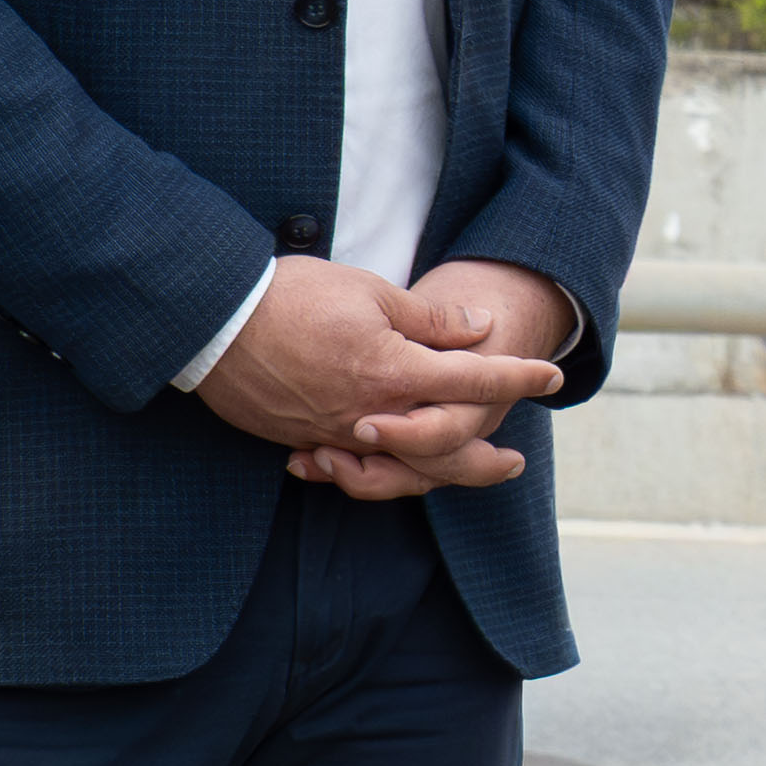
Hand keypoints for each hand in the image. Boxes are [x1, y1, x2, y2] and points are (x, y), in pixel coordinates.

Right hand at [193, 254, 557, 495]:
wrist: (213, 320)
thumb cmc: (293, 295)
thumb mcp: (370, 291)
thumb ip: (430, 320)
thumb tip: (479, 328)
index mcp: (395, 371)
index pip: (474, 381)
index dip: (518, 378)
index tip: (551, 376)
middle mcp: (371, 413)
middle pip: (445, 451)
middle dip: (485, 461)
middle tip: (515, 461)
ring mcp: (334, 432)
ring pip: (398, 470)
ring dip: (436, 474)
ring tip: (461, 473)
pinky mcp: (301, 439)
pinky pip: (349, 468)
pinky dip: (376, 473)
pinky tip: (391, 468)